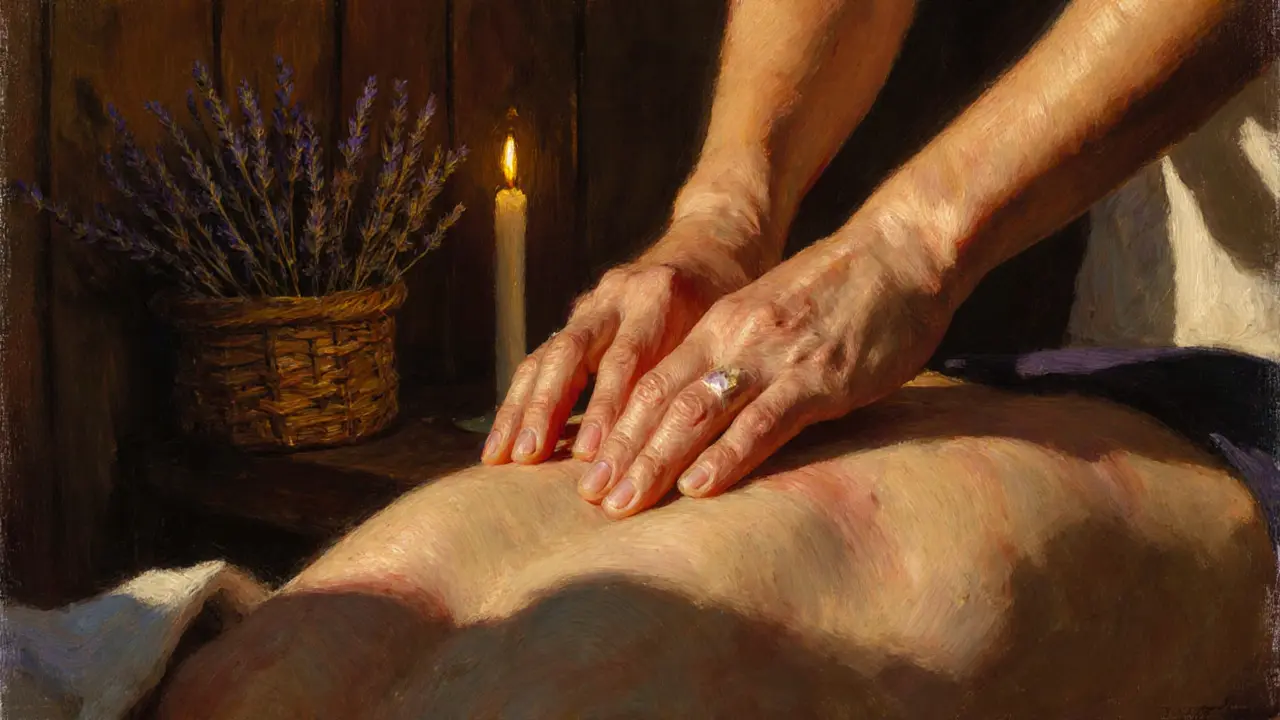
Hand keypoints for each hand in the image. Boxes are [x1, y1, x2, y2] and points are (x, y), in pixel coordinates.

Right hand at [480, 211, 762, 466]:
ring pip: (545, 356)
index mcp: (660, 295)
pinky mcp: (576, 318)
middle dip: (545, 408)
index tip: (590, 453)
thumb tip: (688, 449)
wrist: (709, 246)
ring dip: (520, 408)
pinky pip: (541, 360)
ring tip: (500, 456)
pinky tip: (503, 439)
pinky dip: (520, 400)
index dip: (605, 406)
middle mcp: (617, 295)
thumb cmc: (730, 300)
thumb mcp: (725, 328)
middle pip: (570, 353)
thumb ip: (698, 372)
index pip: (626, 358)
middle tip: (527, 457)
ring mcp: (591, 305)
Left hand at [577, 219, 956, 517]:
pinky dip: (726, 455)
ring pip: (697, 412)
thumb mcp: (772, 316)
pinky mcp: (818, 379)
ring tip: (623, 502)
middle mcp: (734, 339)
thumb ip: (738, 355)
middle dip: (621, 453)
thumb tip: (709, 408)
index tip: (589, 469)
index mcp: (720, 325)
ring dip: (655, 461)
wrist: (903, 251)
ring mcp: (774, 358)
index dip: (616, 428)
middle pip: (660, 401)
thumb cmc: (843, 290)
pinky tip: (699, 486)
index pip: (650, 382)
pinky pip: (762, 421)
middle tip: (589, 498)